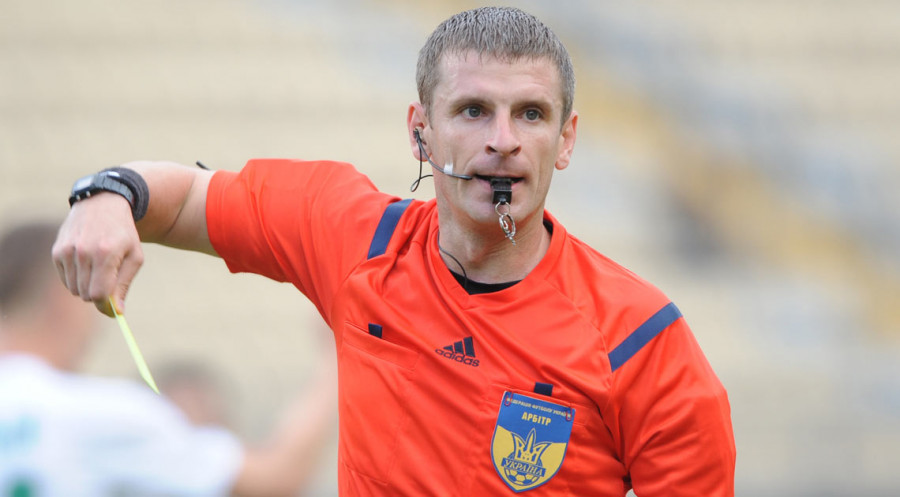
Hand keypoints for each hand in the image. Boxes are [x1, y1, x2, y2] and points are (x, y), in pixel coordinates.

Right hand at [52, 193, 143, 315]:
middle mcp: (83, 252)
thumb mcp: (135, 256)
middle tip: (109, 282)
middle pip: (86, 294)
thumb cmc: (123, 234)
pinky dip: (76, 278)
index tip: (113, 307)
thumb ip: (124, 284)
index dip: (106, 306)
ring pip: (74, 289)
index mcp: (106, 253)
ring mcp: (66, 251)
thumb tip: (116, 312)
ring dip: (87, 286)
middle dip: (99, 295)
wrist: (101, 205)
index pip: (99, 294)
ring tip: (98, 269)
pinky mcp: (56, 251)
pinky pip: (65, 280)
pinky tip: (86, 263)